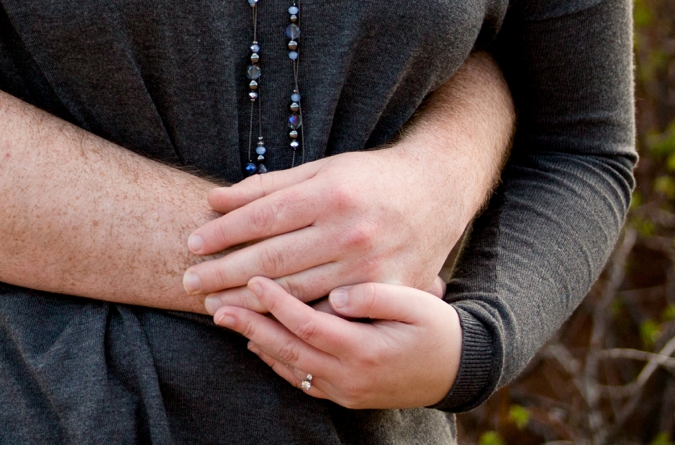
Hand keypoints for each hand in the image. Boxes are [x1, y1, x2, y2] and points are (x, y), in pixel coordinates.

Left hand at [181, 146, 466, 306]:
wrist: (437, 190)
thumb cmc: (369, 177)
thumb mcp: (321, 169)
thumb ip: (267, 186)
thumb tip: (214, 199)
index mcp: (330, 194)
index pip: (263, 217)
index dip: (224, 233)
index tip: (191, 244)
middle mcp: (350, 231)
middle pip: (274, 259)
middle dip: (225, 274)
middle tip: (190, 283)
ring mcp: (371, 265)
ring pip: (299, 292)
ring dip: (251, 304)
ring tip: (216, 308)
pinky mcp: (389, 289)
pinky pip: (334, 313)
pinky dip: (298, 321)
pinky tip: (266, 324)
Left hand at [213, 276, 461, 409]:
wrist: (458, 371)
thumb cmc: (438, 328)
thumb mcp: (418, 305)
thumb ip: (376, 296)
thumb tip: (338, 294)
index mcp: (365, 350)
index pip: (308, 325)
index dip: (276, 303)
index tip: (252, 279)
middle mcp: (350, 376)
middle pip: (288, 350)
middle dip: (250, 325)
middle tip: (216, 304)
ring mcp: (345, 390)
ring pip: (289, 366)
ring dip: (255, 342)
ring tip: (226, 317)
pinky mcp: (344, 395)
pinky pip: (300, 379)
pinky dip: (275, 360)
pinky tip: (256, 341)